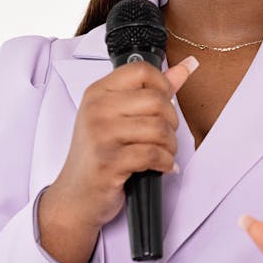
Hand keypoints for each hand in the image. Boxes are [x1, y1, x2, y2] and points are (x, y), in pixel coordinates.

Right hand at [38, 56, 198, 262]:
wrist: (76, 196)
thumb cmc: (99, 154)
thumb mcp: (119, 116)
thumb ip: (153, 90)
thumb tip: (187, 66)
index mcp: (98, 92)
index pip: (142, 70)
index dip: (163, 85)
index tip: (164, 103)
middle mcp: (96, 109)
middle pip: (157, 100)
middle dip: (172, 122)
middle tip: (165, 136)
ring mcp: (100, 135)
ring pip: (159, 128)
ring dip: (171, 146)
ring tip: (164, 154)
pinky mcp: (108, 161)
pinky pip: (153, 154)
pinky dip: (165, 163)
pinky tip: (161, 167)